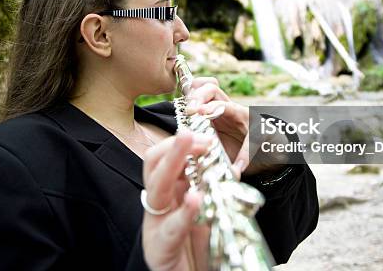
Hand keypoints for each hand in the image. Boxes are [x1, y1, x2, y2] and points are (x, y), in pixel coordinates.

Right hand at [142, 130, 210, 270]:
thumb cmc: (198, 249)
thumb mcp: (206, 212)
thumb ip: (210, 190)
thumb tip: (227, 165)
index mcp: (169, 192)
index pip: (164, 158)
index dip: (180, 143)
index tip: (203, 134)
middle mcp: (158, 204)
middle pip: (155, 166)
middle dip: (172, 146)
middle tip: (192, 132)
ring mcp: (155, 225)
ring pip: (157, 188)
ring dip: (173, 162)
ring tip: (188, 144)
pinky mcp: (159, 249)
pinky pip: (170, 228)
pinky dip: (183, 212)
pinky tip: (195, 198)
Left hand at [185, 77, 267, 176]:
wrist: (270, 157)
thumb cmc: (238, 149)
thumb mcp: (214, 143)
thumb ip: (199, 140)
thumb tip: (178, 146)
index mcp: (214, 111)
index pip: (200, 89)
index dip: (190, 92)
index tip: (183, 106)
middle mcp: (229, 110)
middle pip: (212, 89)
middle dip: (198, 96)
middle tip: (190, 110)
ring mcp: (246, 120)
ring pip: (231, 106)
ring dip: (216, 108)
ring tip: (203, 114)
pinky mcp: (262, 133)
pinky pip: (253, 140)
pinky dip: (245, 154)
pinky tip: (239, 165)